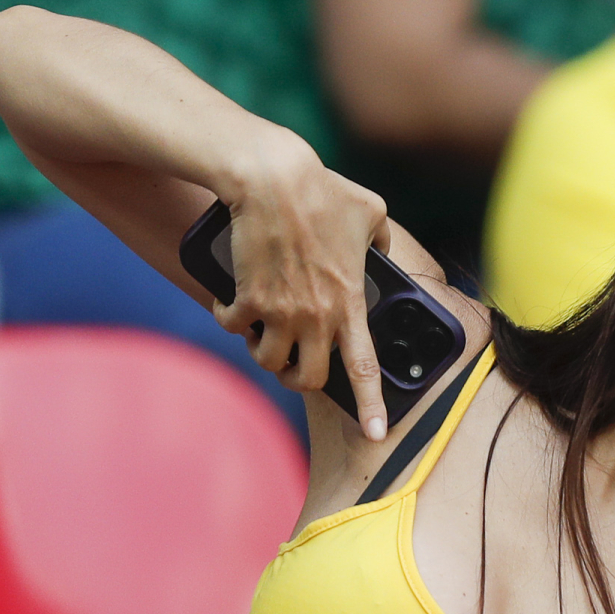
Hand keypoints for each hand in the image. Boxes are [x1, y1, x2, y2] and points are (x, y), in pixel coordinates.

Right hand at [215, 144, 390, 434]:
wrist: (273, 179)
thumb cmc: (324, 191)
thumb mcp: (372, 213)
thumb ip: (382, 239)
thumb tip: (382, 251)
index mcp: (350, 302)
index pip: (364, 368)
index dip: (372, 405)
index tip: (377, 434)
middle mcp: (317, 316)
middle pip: (309, 379)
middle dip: (302, 380)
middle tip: (297, 365)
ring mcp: (279, 311)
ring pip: (269, 361)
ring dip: (265, 353)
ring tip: (264, 333)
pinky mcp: (246, 298)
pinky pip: (233, 328)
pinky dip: (231, 321)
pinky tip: (234, 305)